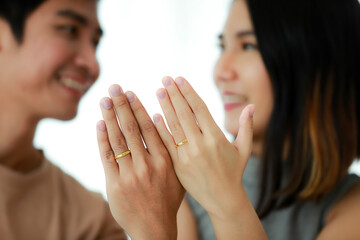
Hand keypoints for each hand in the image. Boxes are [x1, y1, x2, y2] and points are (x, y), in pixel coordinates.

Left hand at [96, 84, 184, 239]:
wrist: (154, 228)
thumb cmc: (168, 199)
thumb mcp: (178, 175)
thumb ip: (172, 148)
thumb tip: (161, 120)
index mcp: (165, 160)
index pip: (149, 128)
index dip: (138, 108)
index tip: (131, 93)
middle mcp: (148, 165)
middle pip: (132, 128)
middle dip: (122, 105)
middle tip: (114, 87)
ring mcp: (130, 175)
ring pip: (118, 139)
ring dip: (110, 116)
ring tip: (104, 99)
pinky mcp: (115, 184)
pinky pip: (107, 156)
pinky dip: (102, 138)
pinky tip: (100, 123)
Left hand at [154, 76, 254, 219]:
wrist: (223, 199)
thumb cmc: (234, 172)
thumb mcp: (244, 149)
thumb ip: (246, 126)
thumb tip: (252, 107)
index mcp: (216, 138)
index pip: (199, 109)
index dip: (188, 92)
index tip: (179, 79)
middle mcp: (201, 145)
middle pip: (184, 114)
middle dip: (174, 94)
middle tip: (165, 78)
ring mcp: (188, 156)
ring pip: (174, 126)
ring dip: (165, 107)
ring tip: (158, 91)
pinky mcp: (178, 166)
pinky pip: (167, 144)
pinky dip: (160, 129)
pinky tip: (154, 116)